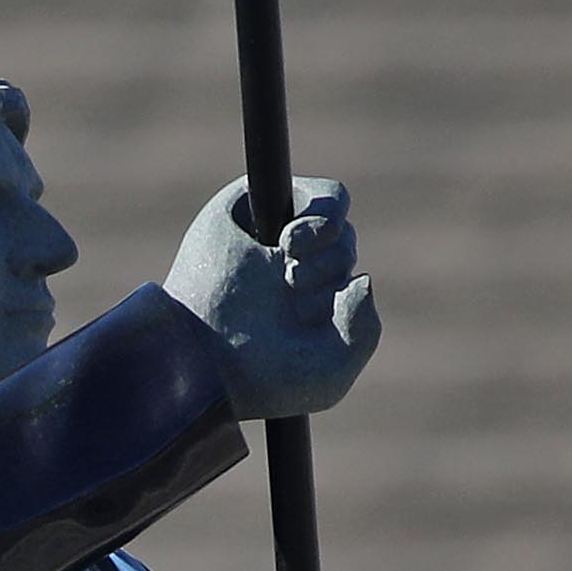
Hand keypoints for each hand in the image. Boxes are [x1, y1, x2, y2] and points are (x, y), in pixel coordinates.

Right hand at [170, 175, 379, 420]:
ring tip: (288, 274)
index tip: (312, 317)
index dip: (343, 293)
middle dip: (329, 270)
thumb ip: (365, 331)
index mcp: (308, 303)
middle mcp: (292, 265)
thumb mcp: (331, 371)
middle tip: (292, 290)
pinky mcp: (255, 207)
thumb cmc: (261, 376)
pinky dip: (323, 217)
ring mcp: (273, 235)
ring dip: (324, 250)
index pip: (348, 276)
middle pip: (344, 245)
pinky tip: (291, 244)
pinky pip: (327, 195)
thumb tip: (362, 280)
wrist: (206, 354)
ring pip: (339, 222)